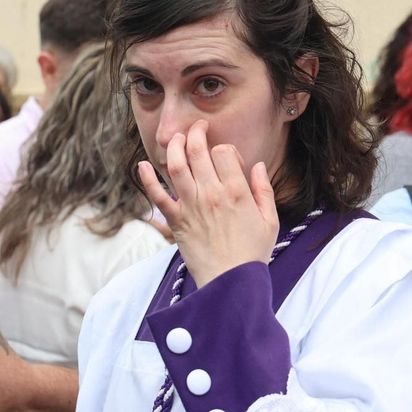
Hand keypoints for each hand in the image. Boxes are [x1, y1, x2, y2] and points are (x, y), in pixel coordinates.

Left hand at [136, 120, 279, 286]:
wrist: (230, 282)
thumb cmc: (252, 253)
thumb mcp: (269, 220)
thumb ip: (263, 190)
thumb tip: (257, 166)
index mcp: (236, 192)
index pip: (223, 152)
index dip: (224, 149)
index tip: (226, 158)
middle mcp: (211, 194)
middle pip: (197, 151)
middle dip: (196, 133)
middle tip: (198, 128)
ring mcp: (191, 206)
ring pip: (176, 166)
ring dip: (174, 147)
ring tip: (177, 139)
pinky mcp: (176, 221)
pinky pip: (157, 196)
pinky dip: (146, 179)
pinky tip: (142, 165)